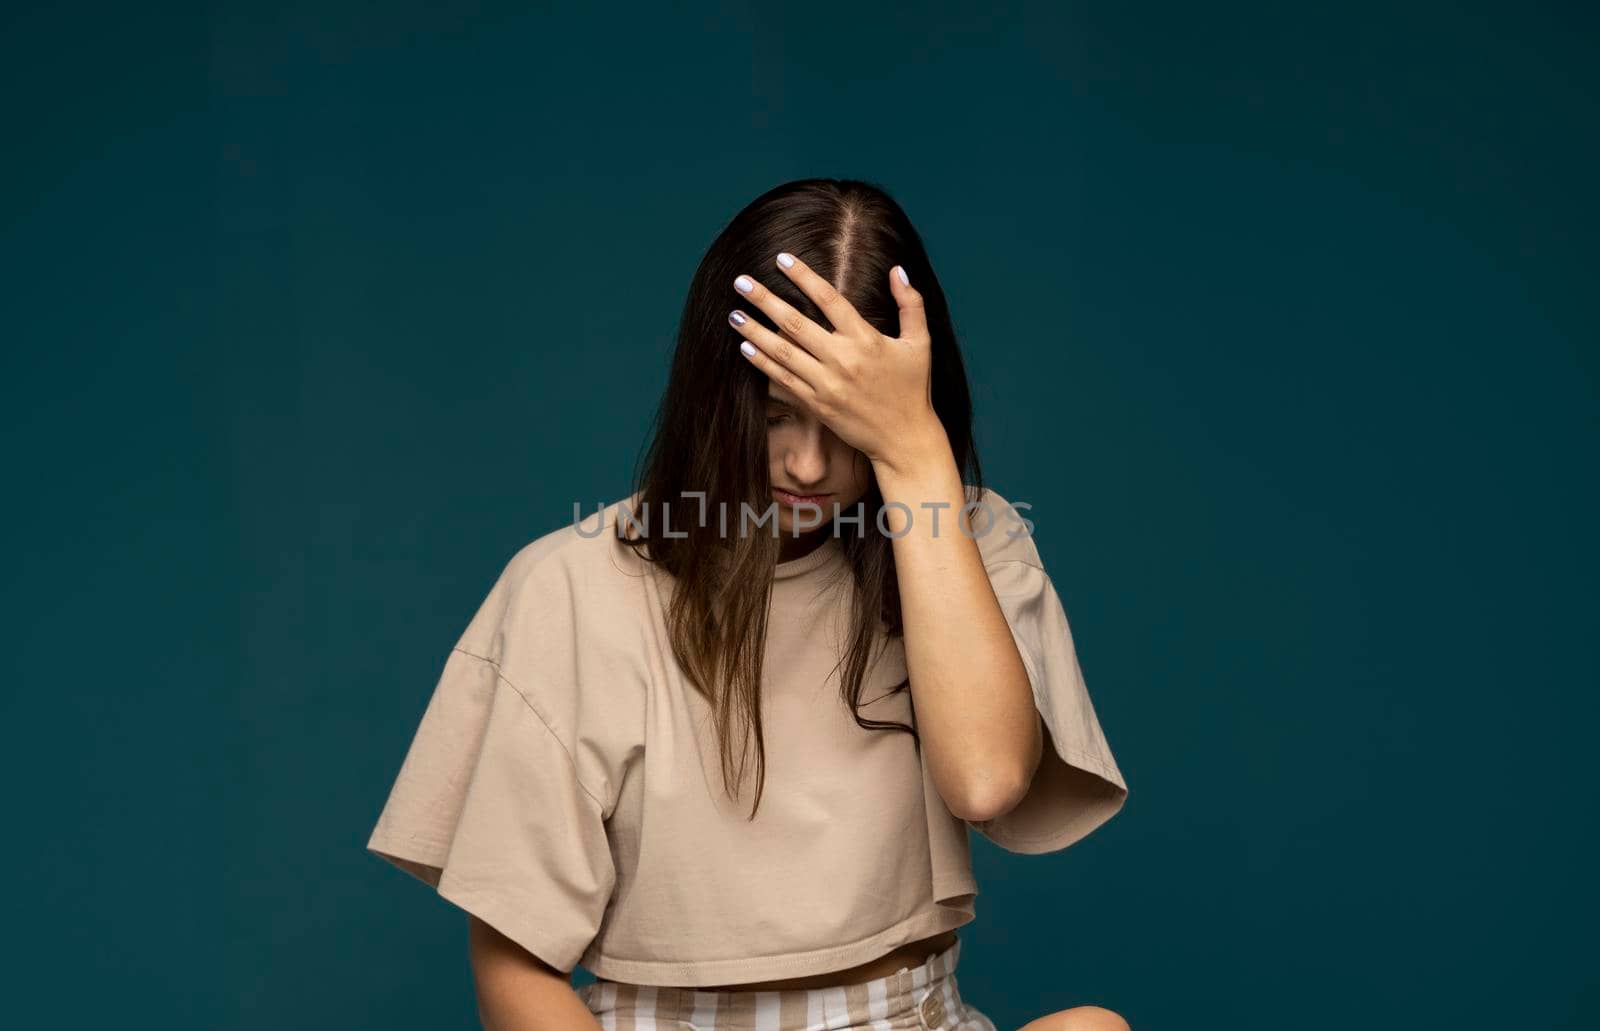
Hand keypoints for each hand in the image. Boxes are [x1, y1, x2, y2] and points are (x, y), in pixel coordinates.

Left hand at [728, 253, 941, 469]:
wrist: (904, 439)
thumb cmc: (913, 388)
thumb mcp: (920, 343)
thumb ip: (911, 303)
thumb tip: (896, 269)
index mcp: (866, 339)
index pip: (829, 299)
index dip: (803, 277)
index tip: (781, 259)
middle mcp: (843, 360)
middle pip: (795, 323)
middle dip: (765, 300)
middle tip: (741, 282)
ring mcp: (827, 384)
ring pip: (783, 352)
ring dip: (754, 332)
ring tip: (733, 314)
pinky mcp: (817, 405)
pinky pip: (783, 381)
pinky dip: (763, 363)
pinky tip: (745, 348)